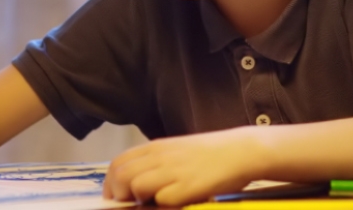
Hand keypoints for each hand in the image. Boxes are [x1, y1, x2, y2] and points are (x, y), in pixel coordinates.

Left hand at [103, 128, 264, 205]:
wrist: (242, 151)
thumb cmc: (212, 155)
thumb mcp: (178, 151)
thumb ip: (156, 164)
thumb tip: (135, 184)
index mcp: (156, 147)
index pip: (118, 163)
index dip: (110, 183)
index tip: (115, 197)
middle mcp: (159, 157)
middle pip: (120, 175)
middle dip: (117, 194)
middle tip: (128, 205)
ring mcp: (171, 172)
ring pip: (134, 186)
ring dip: (137, 199)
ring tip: (151, 203)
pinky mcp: (185, 188)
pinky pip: (161, 200)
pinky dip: (162, 205)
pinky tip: (174, 203)